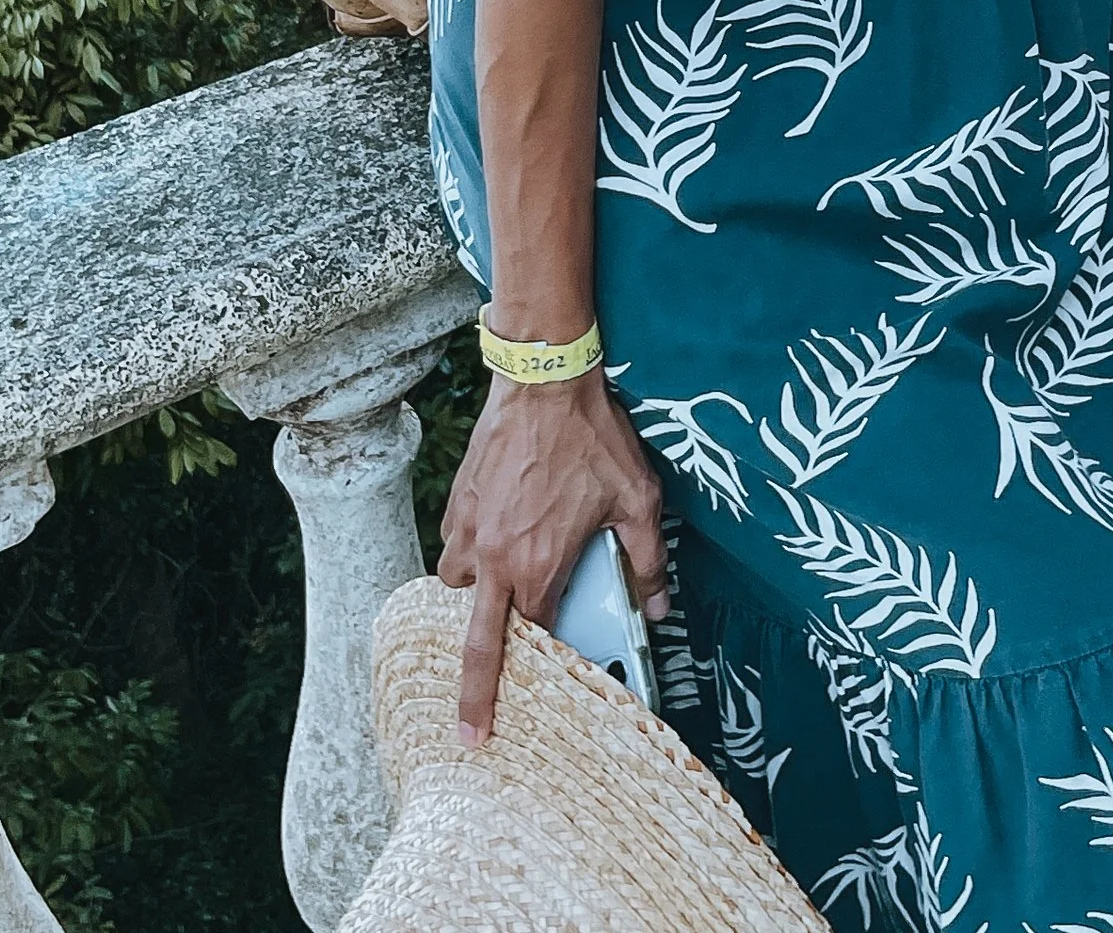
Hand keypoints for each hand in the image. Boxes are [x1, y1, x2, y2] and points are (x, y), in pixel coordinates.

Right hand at [438, 372, 668, 746]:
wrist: (544, 378)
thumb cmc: (591, 437)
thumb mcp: (637, 499)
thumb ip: (648, 560)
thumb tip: (660, 607)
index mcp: (536, 566)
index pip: (534, 638)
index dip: (542, 668)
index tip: (541, 693)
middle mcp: (494, 558)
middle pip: (475, 642)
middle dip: (471, 696)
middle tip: (466, 735)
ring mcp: (469, 529)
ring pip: (457, 587)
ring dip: (470, 603)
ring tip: (489, 604)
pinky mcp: (458, 500)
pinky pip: (452, 547)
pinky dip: (465, 558)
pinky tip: (487, 548)